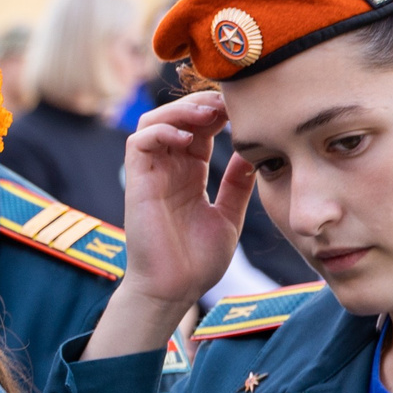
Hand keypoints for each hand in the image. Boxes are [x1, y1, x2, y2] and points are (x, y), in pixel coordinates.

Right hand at [87, 90, 253, 358]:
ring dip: (180, 111)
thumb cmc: (196, 261)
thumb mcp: (228, 216)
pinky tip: (188, 139)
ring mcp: (151, 174)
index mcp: (190, 174)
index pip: (201, 128)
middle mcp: (168, 169)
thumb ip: (237, 184)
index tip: (246, 110)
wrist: (172, 289)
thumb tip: (255, 153)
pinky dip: (162, 131)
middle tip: (230, 102)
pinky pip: (140, 142)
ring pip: (155, 121)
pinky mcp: (137, 182)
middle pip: (178, 117)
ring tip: (208, 114)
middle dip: (203, 104)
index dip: (219, 112)